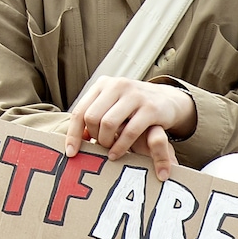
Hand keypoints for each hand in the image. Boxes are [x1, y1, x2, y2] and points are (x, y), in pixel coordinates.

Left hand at [67, 75, 196, 179]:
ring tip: (108, 151)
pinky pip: (129, 131)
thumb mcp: (112, 106)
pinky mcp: (150, 108)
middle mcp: (117, 86)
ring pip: (108, 123)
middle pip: (92, 117)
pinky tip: (117, 154)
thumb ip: (95, 117)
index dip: (73, 134)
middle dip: (93, 136)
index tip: (70, 153)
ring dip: (105, 142)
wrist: (167, 100)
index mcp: (103, 84)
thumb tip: (78, 138)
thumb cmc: (133, 107)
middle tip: (99, 146)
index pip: (80, 111)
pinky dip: (120, 146)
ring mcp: (134, 95)